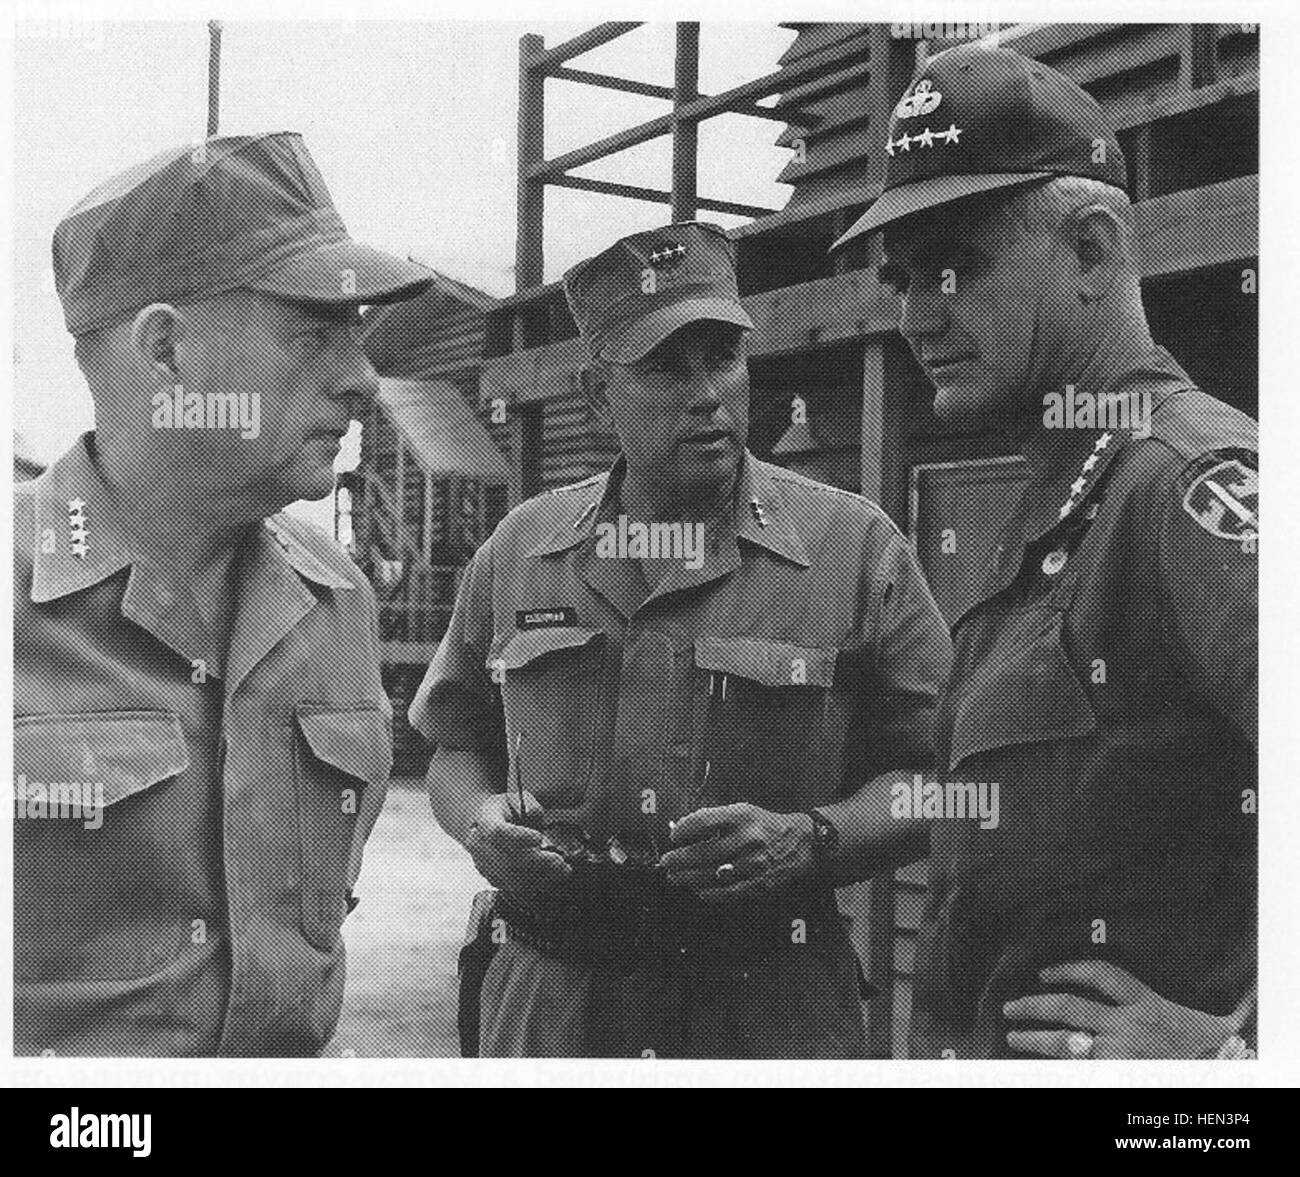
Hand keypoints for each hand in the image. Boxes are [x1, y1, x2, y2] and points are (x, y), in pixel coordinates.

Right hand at [465, 792, 571, 892]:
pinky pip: (514, 887)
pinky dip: (535, 884)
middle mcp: (480, 846)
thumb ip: (529, 805)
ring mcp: (484, 865)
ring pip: (512, 878)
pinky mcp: (493, 879)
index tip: (539, 838)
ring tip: (562, 870)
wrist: (489, 824)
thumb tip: (535, 817)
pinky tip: (552, 876)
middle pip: (508, 860)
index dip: (518, 837)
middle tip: (561, 862)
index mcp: (485, 821)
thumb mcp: (518, 798)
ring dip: (541, 877)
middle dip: (538, 862)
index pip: (498, 832)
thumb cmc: (507, 810)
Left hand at [659, 803, 815, 901]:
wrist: (802, 843)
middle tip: (665, 862)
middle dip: (678, 859)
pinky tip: (697, 890)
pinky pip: (727, 893)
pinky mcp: (759, 884)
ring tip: (675, 877)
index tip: (673, 836)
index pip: (702, 821)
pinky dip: (708, 893)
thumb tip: (681, 832)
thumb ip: (714, 820)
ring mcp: (753, 864)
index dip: (682, 830)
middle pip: (702, 852)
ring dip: (687, 878)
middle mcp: (747, 839)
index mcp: (741, 816)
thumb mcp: (742, 811)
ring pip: (711, 875)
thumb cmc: (764, 826)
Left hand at [1003, 960, 1240, 1058]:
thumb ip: (1168, 1001)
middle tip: (1010, 1007)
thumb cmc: (1213, 1051)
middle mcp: (1129, 1027)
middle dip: (1033, 1005)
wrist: (1228, 1076)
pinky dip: (1054, 1068)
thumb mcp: (1199, 1020)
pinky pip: (1075, 1071)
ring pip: (1063, 1042)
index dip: (1067, 969)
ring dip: (1033, 1038)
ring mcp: (1120, 1055)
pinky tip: (1036, 1069)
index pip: (1100, 974)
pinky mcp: (1116, 1078)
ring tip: (1012, 1036)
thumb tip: (1178, 977)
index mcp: (1147, 1005)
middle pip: (1068, 1007)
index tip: (1044, 972)